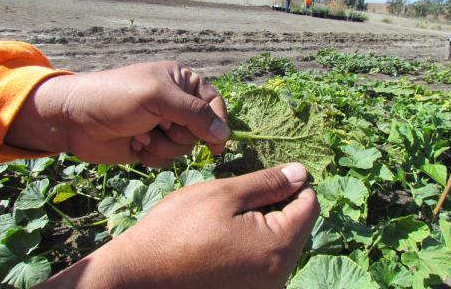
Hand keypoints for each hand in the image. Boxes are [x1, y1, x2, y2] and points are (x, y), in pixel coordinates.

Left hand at [5, 61, 228, 164]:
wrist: (74, 119)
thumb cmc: (116, 97)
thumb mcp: (158, 98)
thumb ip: (194, 114)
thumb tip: (224, 134)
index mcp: (182, 82)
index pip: (214, 103)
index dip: (218, 123)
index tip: (217, 143)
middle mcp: (176, 104)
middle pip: (201, 130)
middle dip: (178, 133)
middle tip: (158, 124)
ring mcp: (164, 126)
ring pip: (184, 147)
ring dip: (162, 145)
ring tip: (140, 133)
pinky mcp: (152, 145)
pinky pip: (167, 159)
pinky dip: (152, 154)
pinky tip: (134, 143)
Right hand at [40, 163, 318, 288]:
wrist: (140, 274)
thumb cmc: (178, 228)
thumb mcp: (224, 194)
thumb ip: (268, 184)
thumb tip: (301, 173)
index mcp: (277, 247)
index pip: (309, 205)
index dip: (294, 182)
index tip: (269, 174)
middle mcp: (278, 275)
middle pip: (299, 225)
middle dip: (279, 202)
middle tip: (243, 193)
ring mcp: (264, 288)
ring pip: (283, 243)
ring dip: (267, 221)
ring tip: (232, 214)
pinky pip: (267, 260)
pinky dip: (256, 241)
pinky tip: (227, 235)